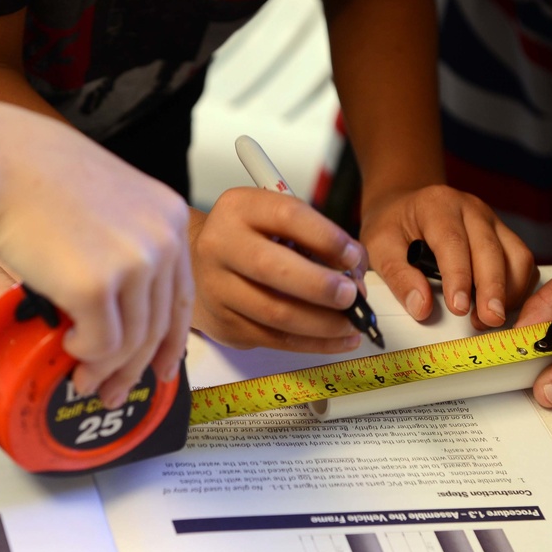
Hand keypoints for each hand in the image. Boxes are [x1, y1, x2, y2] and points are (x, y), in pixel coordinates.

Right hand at [0, 98, 193, 408]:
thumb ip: (126, 238)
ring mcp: (133, 262)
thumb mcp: (107, 195)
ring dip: (107, 370)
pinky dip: (85, 357)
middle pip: (159, 324)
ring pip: (132, 341)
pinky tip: (68, 351)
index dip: (172, 337)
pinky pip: (101, 343)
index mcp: (168, 216)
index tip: (164, 364)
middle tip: (116, 391)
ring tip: (84, 382)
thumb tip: (124, 292)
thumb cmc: (33, 171)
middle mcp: (161, 239)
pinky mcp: (97, 286)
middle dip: (137, 367)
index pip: (181, 293)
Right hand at [189, 187, 367, 352]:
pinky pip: (274, 339)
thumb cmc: (249, 240)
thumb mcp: (276, 222)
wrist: (197, 264)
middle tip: (352, 295)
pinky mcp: (224, 323)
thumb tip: (354, 272)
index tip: (353, 256)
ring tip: (351, 322)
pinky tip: (337, 339)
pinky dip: (313, 343)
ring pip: (274, 312)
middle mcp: (221, 245)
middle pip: (272, 268)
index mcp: (239, 209)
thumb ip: (315, 239)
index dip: (326, 237)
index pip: (287, 216)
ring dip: (323, 322)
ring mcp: (217, 288)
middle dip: (320, 285)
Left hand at [361, 184, 536, 328]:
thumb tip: (421, 307)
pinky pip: (521, 261)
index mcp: (437, 205)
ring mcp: (491, 221)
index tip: (458, 307)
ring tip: (489, 318)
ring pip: (516, 255)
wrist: (405, 205)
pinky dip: (517, 287)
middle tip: (488, 320)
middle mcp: (470, 209)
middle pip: (491, 249)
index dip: (459, 277)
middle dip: (492, 289)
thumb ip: (398, 276)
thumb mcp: (379, 246)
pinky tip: (501, 305)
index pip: (452, 242)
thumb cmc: (394, 224)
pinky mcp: (503, 235)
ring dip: (509, 290)